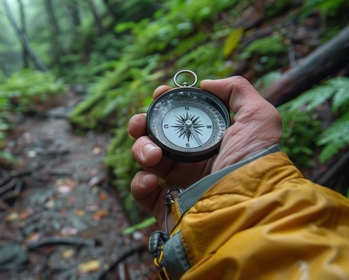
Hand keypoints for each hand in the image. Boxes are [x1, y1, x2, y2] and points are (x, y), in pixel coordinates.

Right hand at [128, 76, 282, 230]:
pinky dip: (140, 183)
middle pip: (153, 135)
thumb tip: (206, 83)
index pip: (177, 118)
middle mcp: (190, 160)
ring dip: (141, 150)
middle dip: (141, 124)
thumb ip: (237, 90)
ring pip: (144, 159)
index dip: (164, 103)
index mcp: (207, 140)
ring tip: (154, 156)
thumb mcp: (259, 117)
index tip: (160, 94)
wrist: (250, 206)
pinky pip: (141, 191)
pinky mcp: (166, 205)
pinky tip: (153, 181)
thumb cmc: (256, 162)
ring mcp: (176, 182)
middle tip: (141, 125)